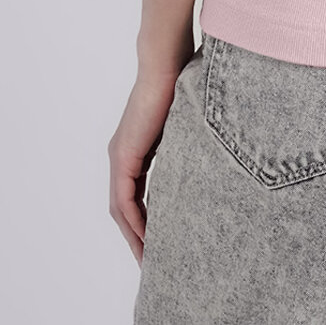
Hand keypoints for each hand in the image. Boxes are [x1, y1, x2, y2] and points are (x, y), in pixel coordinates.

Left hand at [108, 53, 192, 263]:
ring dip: (134, 236)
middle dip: (137, 238)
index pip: (135, 196)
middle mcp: (122, 156)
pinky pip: (124, 201)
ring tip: (150, 259)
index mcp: (135, 150)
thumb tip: (205, 158)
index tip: (159, 244)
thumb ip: (185, 145)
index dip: (144, 223)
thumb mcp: (184, 126)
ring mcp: (120, 156)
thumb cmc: (180, 84)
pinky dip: (134, 222)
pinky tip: (147, 239)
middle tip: (153, 263)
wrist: (166, 63)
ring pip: (121, 209)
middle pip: (124, 209)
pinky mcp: (124, 156)